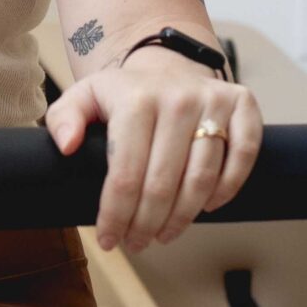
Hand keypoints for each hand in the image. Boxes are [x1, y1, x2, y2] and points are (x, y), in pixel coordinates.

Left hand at [43, 48, 262, 252]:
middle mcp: (177, 99)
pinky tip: (207, 207)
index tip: (109, 239)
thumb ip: (63, 118)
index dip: (116, 215)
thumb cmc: (125, 93)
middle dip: (147, 224)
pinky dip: (227, 189)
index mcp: (135, 99)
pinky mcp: (243, 105)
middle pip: (163, 184)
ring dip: (183, 217)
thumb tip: (67, 146)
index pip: (126, 173)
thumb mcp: (85, 97)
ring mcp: (213, 101)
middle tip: (137, 243)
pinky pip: (243, 156)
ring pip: (202, 178)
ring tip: (165, 234)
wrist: (167, 63)